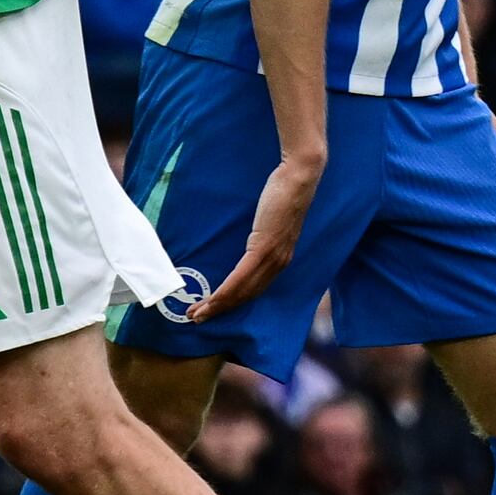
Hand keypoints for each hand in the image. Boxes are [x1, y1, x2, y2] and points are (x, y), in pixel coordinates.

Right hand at [185, 148, 326, 323]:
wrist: (299, 176)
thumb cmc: (284, 192)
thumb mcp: (270, 219)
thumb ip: (260, 233)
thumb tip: (245, 240)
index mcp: (280, 258)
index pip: (254, 289)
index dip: (232, 302)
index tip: (212, 309)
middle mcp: (278, 263)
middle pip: (246, 296)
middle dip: (220, 310)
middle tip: (197, 317)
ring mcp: (271, 257)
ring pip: (242, 291)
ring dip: (218, 305)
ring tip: (197, 312)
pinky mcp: (263, 248)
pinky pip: (241, 277)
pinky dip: (225, 292)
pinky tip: (211, 300)